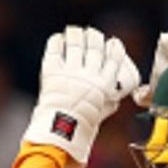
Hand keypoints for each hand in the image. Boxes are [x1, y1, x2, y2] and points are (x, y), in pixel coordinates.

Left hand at [22, 26, 140, 167]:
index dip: (114, 47)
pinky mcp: (52, 71)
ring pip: (77, 42)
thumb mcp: (100, 117)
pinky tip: (59, 40)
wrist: (59, 134)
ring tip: (74, 33)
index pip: (115, 57)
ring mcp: (71, 72)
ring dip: (76, 34)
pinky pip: (56, 48)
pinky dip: (58, 41)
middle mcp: (89, 75)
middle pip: (96, 46)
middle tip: (91, 36)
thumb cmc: (80, 131)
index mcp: (104, 86)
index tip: (112, 43)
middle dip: (94, 37)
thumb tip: (114, 101)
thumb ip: (106, 106)